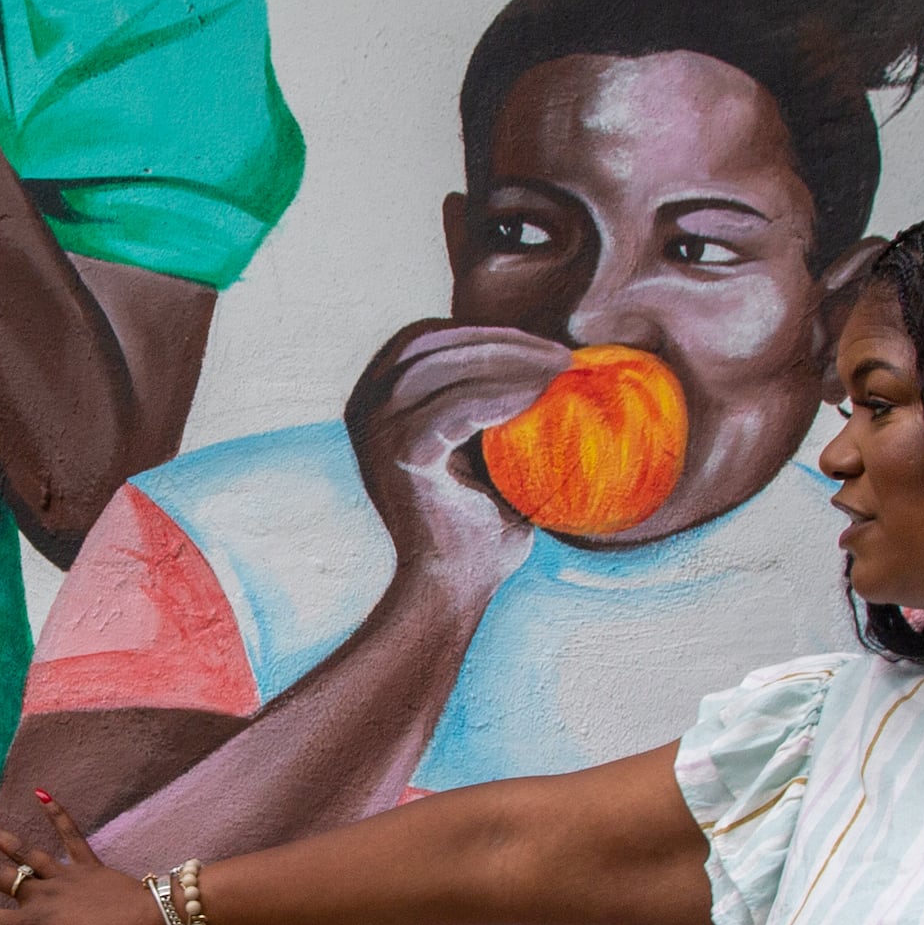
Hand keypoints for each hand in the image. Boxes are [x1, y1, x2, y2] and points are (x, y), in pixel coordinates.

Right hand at [344, 320, 556, 594]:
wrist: (448, 591)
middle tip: (561, 355)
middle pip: (434, 344)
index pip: (425, 341)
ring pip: (445, 366)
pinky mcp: (402, 455)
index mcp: (372, 404)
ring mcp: (376, 431)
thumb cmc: (474, 529)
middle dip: (501, 340)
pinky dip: (503, 394)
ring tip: (558, 371)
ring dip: (508, 359)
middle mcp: (363, 410)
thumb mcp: (477, 456)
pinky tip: (541, 396)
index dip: (482, 333)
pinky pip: (459, 406)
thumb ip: (487, 413)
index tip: (541, 346)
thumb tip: (540, 370)